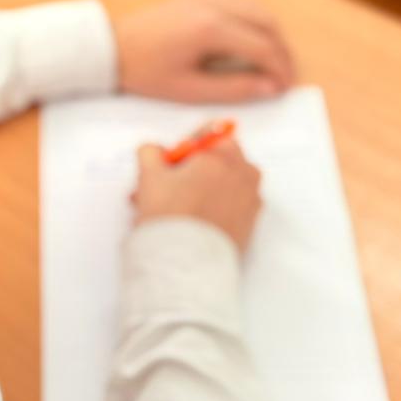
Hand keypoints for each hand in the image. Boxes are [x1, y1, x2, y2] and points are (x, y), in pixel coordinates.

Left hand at [114, 0, 295, 102]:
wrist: (110, 49)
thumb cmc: (144, 73)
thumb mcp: (189, 90)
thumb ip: (234, 89)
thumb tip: (270, 87)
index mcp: (211, 28)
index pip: (263, 46)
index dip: (280, 68)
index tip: (286, 88)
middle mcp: (213, 5)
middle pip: (266, 22)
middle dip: (281, 50)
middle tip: (284, 76)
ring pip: (256, 9)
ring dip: (270, 33)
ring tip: (272, 61)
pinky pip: (239, 3)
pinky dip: (254, 20)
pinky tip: (251, 41)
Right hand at [132, 137, 261, 251]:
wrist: (187, 263)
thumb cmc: (171, 218)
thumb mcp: (149, 176)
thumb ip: (150, 153)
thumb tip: (153, 150)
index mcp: (221, 157)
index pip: (209, 137)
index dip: (188, 149)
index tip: (173, 161)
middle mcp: (242, 176)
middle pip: (222, 161)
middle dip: (197, 170)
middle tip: (169, 186)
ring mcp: (250, 202)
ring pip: (228, 185)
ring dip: (206, 189)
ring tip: (175, 208)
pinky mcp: (251, 226)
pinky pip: (234, 208)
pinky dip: (218, 210)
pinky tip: (192, 223)